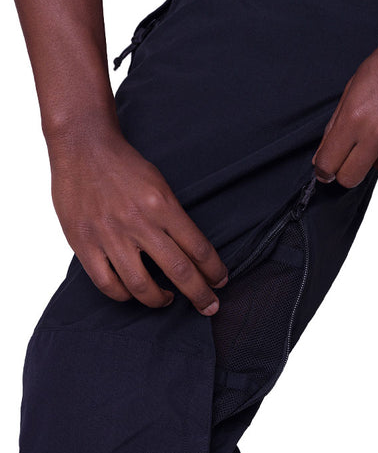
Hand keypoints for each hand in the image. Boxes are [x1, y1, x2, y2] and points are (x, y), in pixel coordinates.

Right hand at [48, 129, 227, 313]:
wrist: (82, 145)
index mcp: (162, 205)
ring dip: (160, 300)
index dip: (214, 271)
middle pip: (179, 271)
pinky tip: (132, 293)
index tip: (221, 282)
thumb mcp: (160, 185)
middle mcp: (138, 222)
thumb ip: (174, 218)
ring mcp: (110, 235)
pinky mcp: (84, 243)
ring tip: (167, 299)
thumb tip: (192, 253)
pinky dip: (123, 295)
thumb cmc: (125, 166)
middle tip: (210, 307)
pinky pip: (107, 283)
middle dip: (200, 295)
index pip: (198, 248)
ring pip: (141, 285)